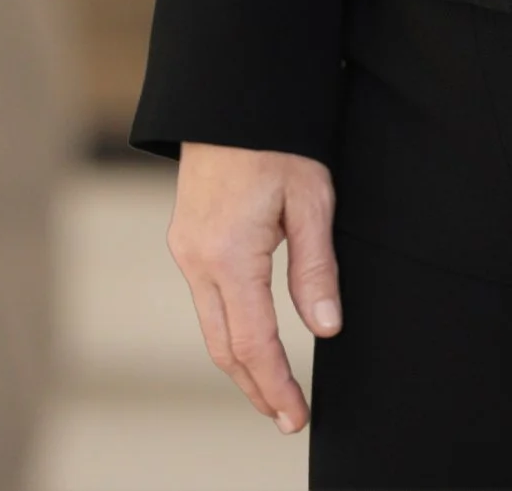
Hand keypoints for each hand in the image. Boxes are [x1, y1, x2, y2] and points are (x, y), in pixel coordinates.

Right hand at [167, 144, 342, 432]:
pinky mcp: (186, 239)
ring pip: (211, 327)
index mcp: (229, 253)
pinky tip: (250, 339)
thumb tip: (325, 325)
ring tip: (273, 389)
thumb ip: (315, 265)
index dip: (275, 385)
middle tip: (286, 416)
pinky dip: (228, 330)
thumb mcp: (311, 197)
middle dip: (256, 387)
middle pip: (224, 346)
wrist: (231, 94)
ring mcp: (186, 249)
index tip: (295, 416)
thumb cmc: (275, 137)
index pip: (254, 342)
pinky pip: (205, 300)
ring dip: (240, 363)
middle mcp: (198, 259)